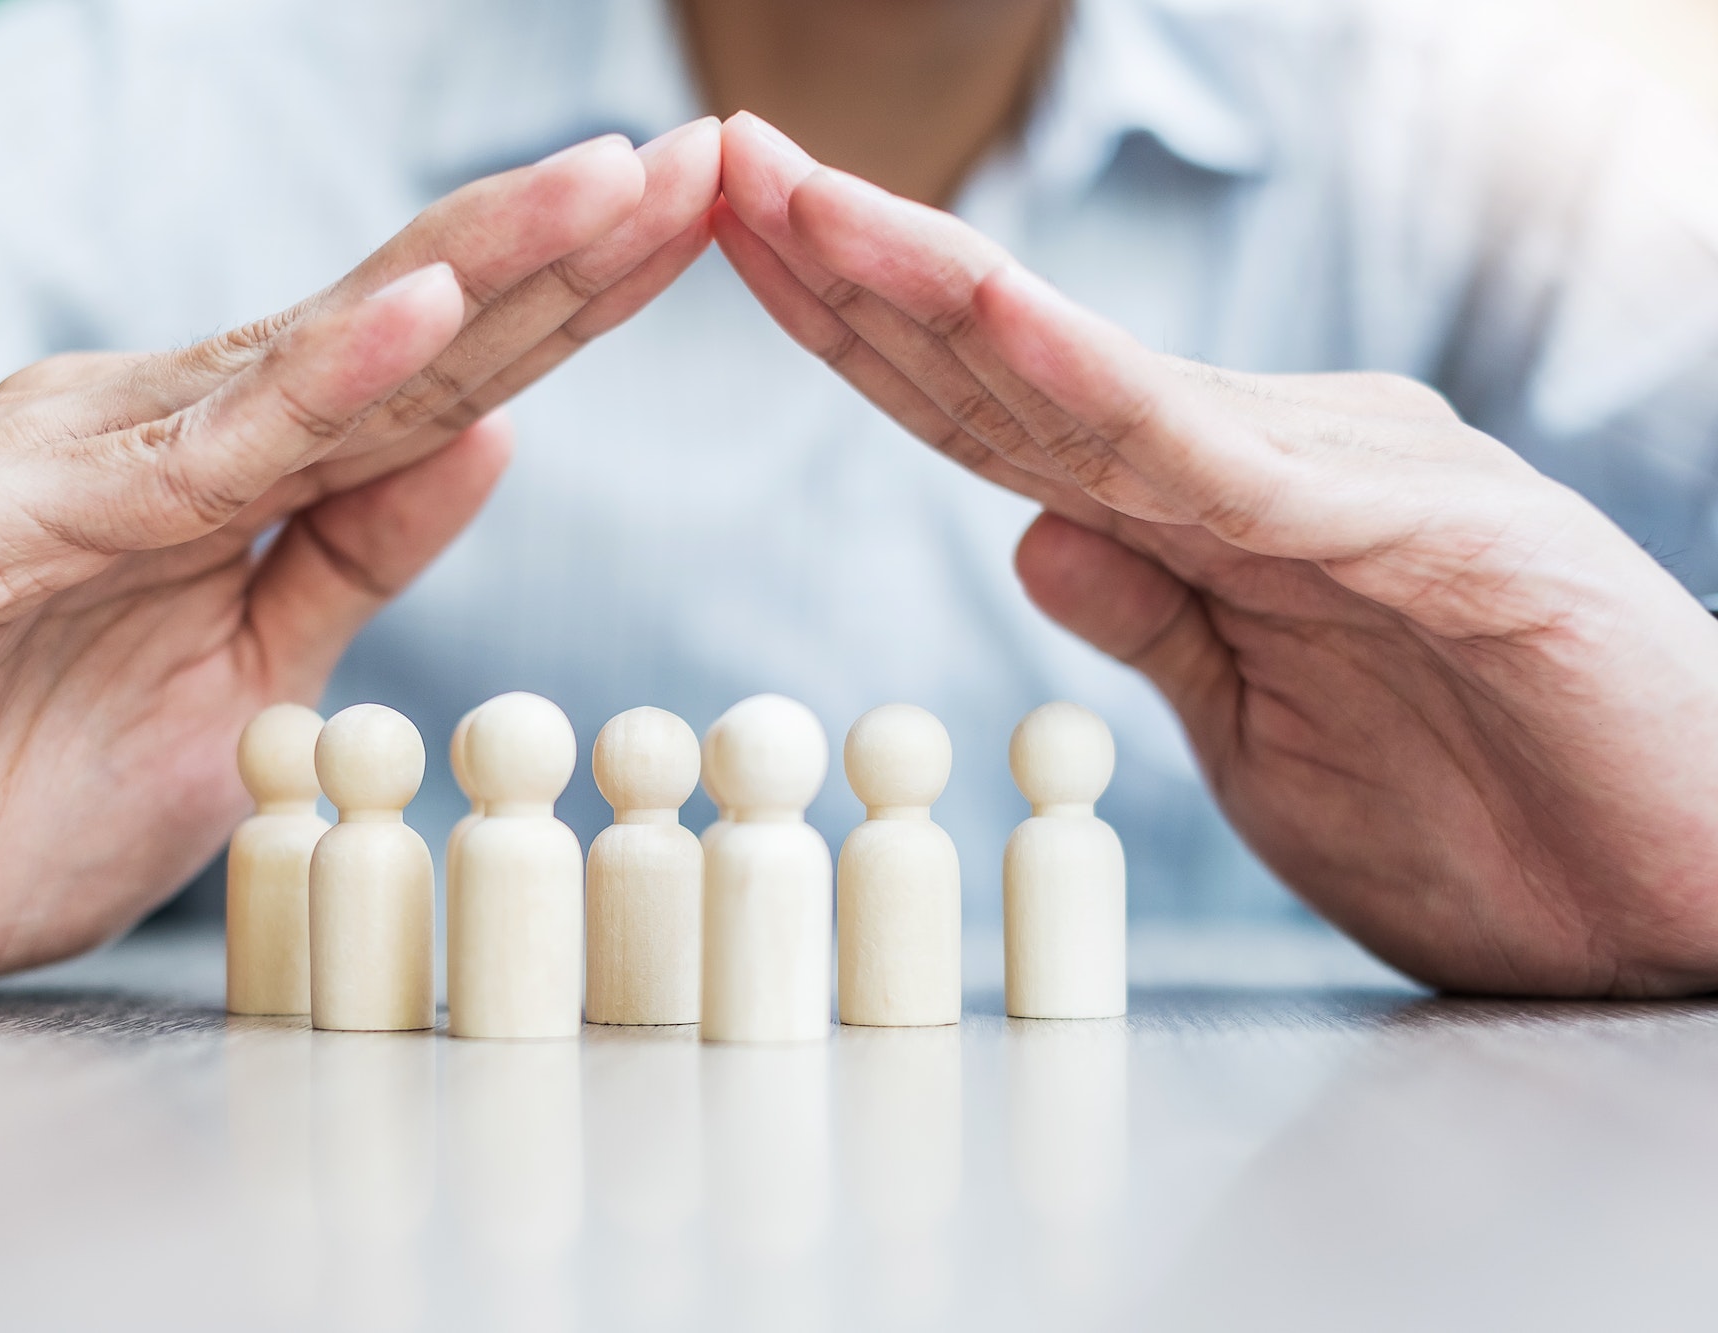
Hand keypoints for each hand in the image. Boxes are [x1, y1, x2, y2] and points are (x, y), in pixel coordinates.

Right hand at [0, 121, 721, 995]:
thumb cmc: (10, 803)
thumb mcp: (250, 685)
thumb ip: (353, 559)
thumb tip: (491, 438)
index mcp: (225, 474)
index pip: (431, 377)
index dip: (564, 305)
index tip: (688, 238)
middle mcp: (164, 432)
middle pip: (401, 330)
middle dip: (559, 251)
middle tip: (700, 165)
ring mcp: (78, 452)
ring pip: (318, 352)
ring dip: (478, 265)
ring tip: (610, 189)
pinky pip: (196, 448)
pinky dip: (321, 377)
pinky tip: (434, 316)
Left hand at [717, 112, 1717, 995]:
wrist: (1686, 902)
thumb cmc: (1485, 820)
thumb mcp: (1256, 733)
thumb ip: (1154, 615)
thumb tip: (1028, 533)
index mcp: (1216, 505)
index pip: (998, 409)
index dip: (862, 334)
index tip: (742, 259)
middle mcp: (1266, 454)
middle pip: (1014, 362)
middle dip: (853, 268)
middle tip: (720, 165)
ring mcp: (1344, 473)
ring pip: (1093, 376)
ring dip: (932, 287)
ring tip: (792, 202)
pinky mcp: (1422, 526)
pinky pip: (1218, 455)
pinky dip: (1091, 385)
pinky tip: (981, 319)